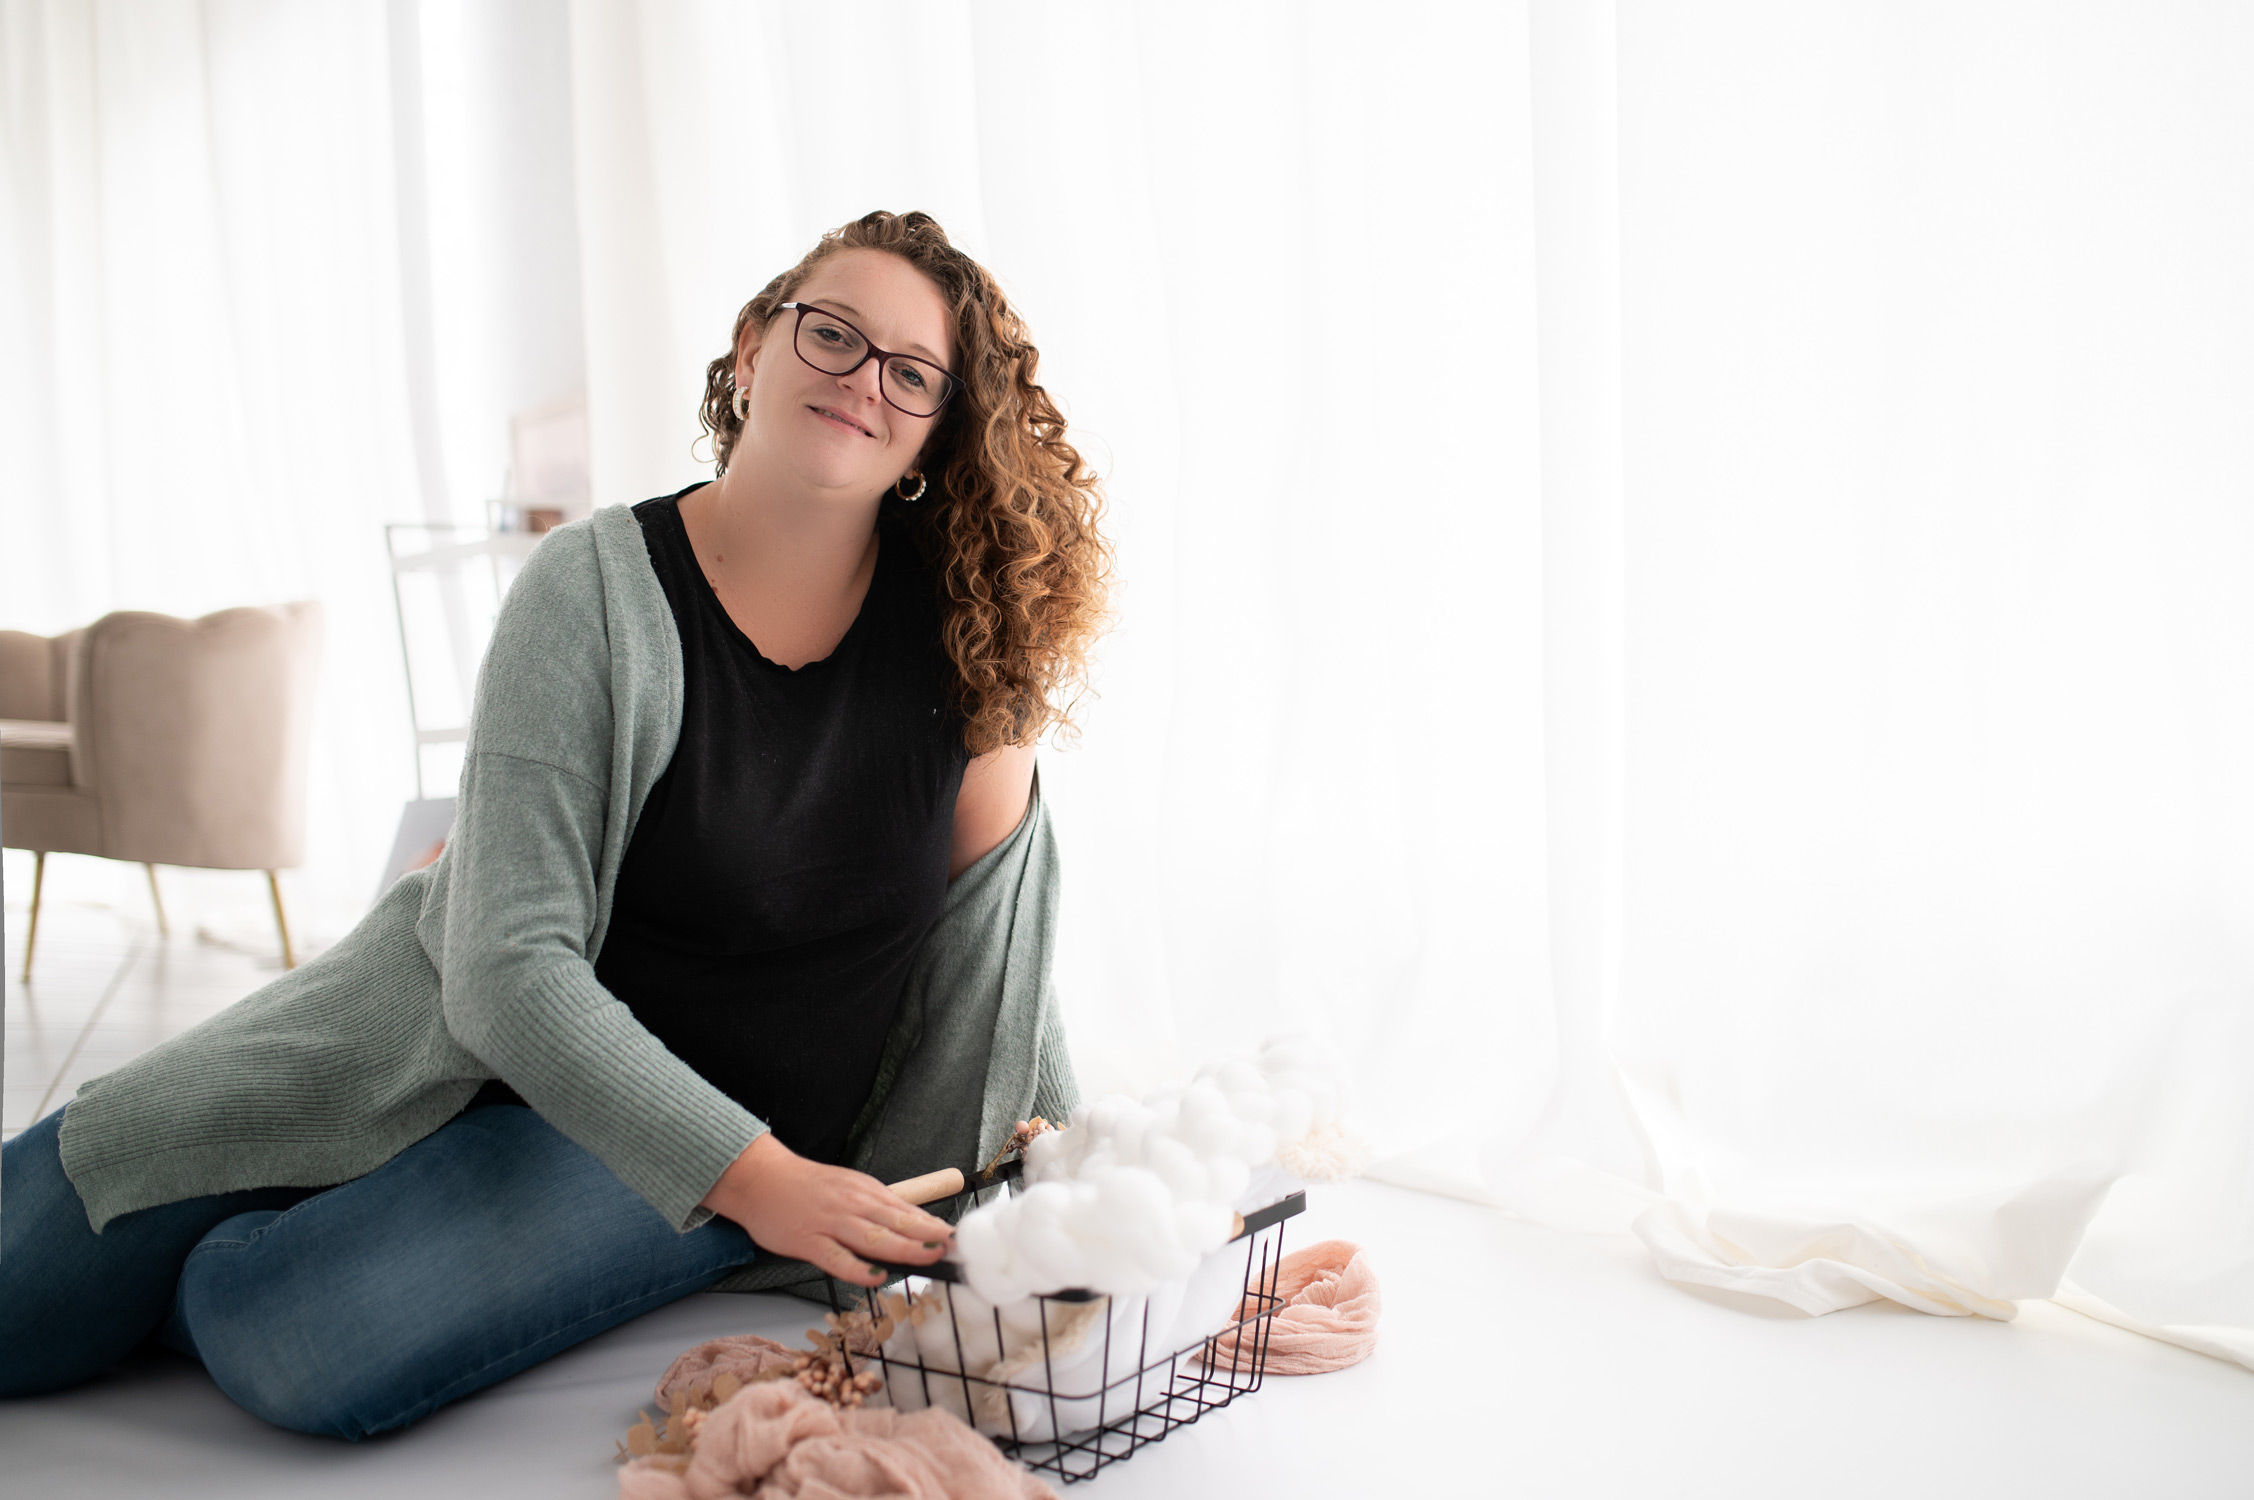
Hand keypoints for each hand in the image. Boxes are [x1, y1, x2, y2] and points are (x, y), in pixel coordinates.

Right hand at [701, 1132, 954, 1286]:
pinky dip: (858, 1267)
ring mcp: (830, 1223)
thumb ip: (876, 1207)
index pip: (907, 1209)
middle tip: (955, 1248)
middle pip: (897, 1221)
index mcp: (865, 1191)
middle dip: (928, 1235)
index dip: (933, 1225)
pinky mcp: (808, 1241)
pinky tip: (877, 1275)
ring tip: (930, 1256)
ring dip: (904, 1247)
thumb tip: (911, 1226)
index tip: (958, 1239)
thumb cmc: (806, 1187)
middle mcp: (853, 1204)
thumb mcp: (848, 1188)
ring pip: (873, 1236)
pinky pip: (837, 1257)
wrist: (760, 1179)